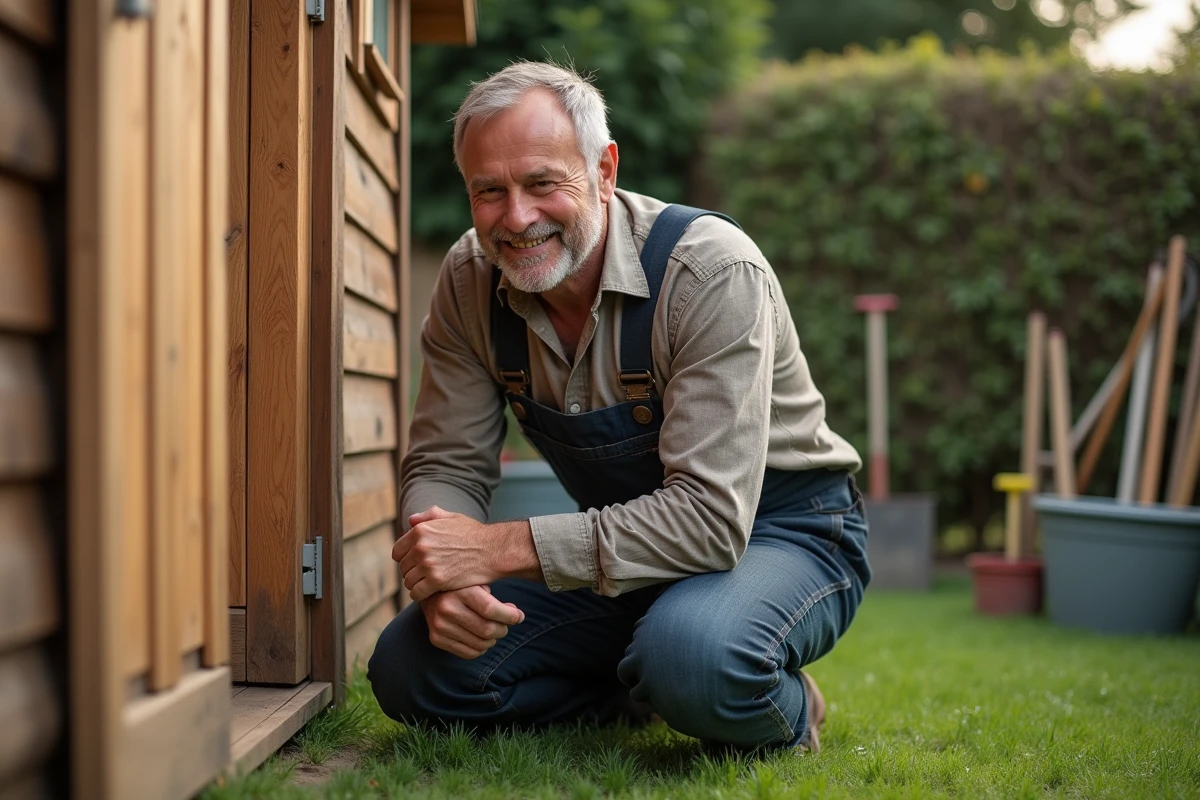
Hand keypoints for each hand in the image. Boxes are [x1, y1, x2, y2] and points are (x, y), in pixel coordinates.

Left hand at [394, 506, 538, 601]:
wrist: (494, 550)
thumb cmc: (474, 534)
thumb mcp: (452, 517)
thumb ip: (429, 516)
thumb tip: (411, 520)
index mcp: (421, 531)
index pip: (397, 551)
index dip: (406, 558)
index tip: (417, 563)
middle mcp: (420, 546)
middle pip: (403, 567)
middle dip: (413, 572)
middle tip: (426, 576)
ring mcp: (428, 564)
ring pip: (408, 581)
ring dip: (417, 584)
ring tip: (429, 585)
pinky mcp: (437, 581)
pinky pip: (416, 593)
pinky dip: (421, 595)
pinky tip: (431, 593)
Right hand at [422, 585, 524, 659]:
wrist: (429, 593)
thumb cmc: (462, 588)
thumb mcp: (477, 582)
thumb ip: (496, 598)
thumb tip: (516, 615)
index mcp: (460, 591)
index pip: (490, 609)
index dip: (510, 616)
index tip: (519, 617)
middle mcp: (447, 608)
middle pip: (487, 629)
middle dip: (503, 629)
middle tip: (505, 625)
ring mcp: (440, 625)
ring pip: (480, 644)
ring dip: (493, 640)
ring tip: (493, 630)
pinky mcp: (436, 639)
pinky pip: (469, 653)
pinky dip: (481, 648)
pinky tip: (480, 638)